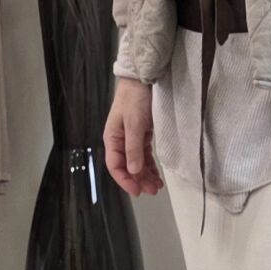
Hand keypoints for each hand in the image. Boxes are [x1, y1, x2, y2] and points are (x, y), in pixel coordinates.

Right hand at [104, 78, 163, 196]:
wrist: (143, 79)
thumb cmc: (135, 99)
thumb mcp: (135, 124)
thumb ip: (134, 148)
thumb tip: (133, 171)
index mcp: (112, 139)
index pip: (115, 166)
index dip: (125, 180)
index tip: (138, 191)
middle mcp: (120, 141)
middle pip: (127, 167)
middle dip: (139, 180)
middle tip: (153, 190)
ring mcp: (131, 139)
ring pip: (137, 163)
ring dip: (146, 175)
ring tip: (157, 186)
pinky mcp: (142, 135)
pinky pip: (145, 155)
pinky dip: (150, 165)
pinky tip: (157, 174)